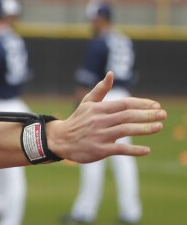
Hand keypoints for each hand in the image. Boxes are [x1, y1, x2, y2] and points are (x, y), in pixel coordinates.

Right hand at [47, 72, 165, 162]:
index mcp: (99, 109)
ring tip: (159, 126)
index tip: (156, 105)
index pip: (124, 104)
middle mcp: (100, 121)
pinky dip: (134, 150)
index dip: (142, 104)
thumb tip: (111, 74)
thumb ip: (101, 89)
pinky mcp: (100, 150)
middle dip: (147, 115)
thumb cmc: (78, 120)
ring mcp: (100, 136)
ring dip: (144, 129)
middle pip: (128, 116)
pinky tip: (146, 150)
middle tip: (164, 114)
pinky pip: (120, 150)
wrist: (61, 140)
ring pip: (126, 130)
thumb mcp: (87, 103)